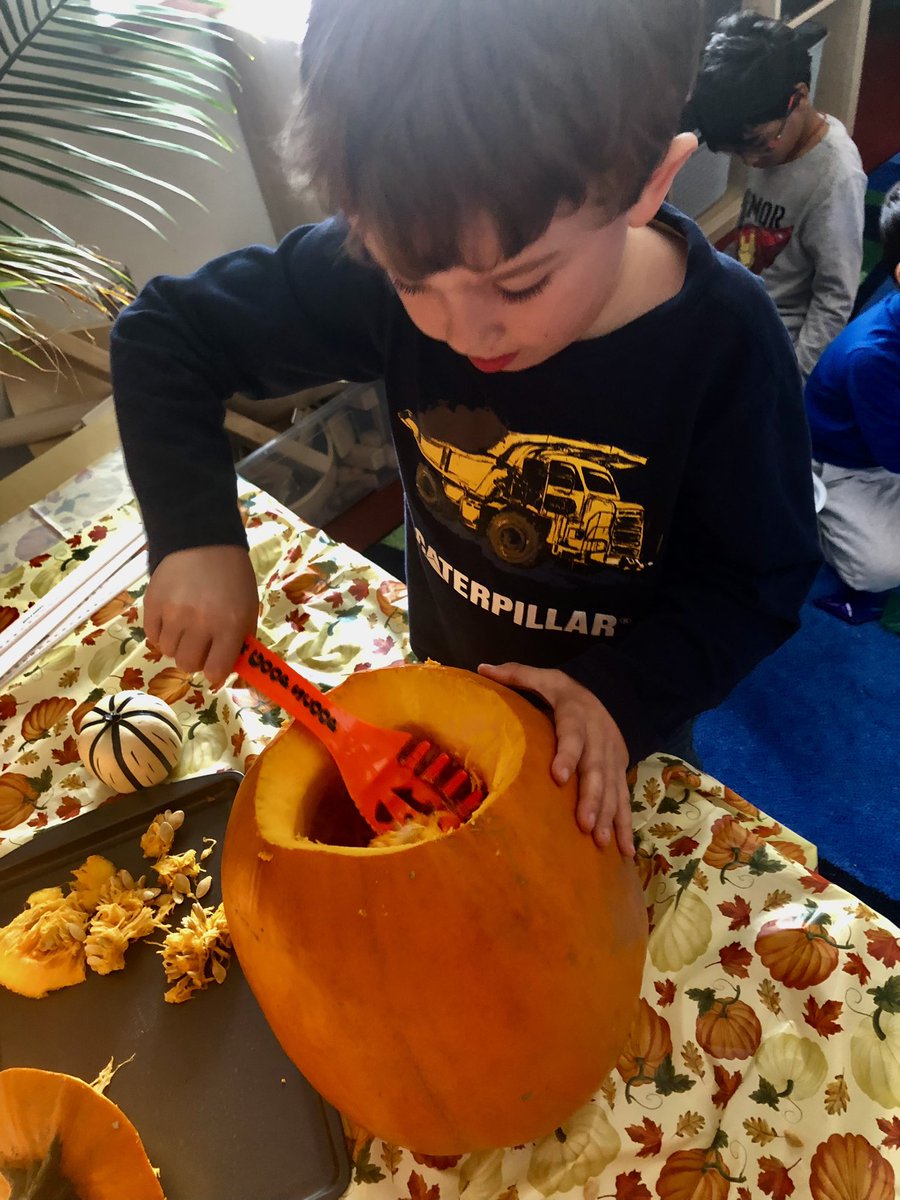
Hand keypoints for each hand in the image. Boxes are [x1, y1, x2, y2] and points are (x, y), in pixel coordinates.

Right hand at [143, 546, 258, 687]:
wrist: (204, 542)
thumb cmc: (232, 578)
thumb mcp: (247, 608)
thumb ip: (240, 640)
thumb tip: (228, 668)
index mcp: (229, 625)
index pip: (216, 671)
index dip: (216, 671)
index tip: (216, 664)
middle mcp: (200, 623)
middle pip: (188, 665)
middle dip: (196, 660)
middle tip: (201, 645)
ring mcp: (173, 613)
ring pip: (168, 652)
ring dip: (178, 645)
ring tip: (186, 627)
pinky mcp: (152, 604)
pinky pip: (152, 635)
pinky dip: (162, 633)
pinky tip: (172, 618)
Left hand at [477, 661, 633, 856]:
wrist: (614, 696)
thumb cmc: (569, 694)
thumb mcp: (547, 678)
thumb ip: (517, 675)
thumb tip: (483, 667)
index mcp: (577, 718)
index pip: (572, 737)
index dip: (566, 755)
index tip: (557, 776)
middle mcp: (598, 741)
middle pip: (596, 771)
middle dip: (591, 798)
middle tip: (583, 824)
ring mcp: (612, 761)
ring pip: (613, 790)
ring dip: (608, 817)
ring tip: (599, 842)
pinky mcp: (619, 775)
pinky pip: (624, 801)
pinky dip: (625, 826)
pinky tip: (624, 851)